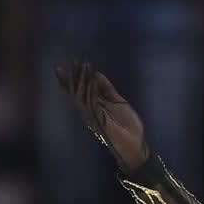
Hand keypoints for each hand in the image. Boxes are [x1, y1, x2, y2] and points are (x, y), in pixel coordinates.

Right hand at [54, 60, 149, 174]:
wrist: (135, 143)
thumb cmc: (127, 126)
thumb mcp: (118, 102)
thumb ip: (107, 89)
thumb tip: (97, 74)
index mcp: (92, 106)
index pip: (79, 89)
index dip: (72, 77)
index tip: (68, 63)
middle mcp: (88, 111)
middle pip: (76, 90)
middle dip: (73, 75)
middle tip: (70, 60)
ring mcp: (91, 116)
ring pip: (81, 95)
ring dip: (82, 79)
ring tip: (83, 65)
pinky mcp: (98, 119)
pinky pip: (91, 101)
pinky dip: (91, 89)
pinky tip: (92, 78)